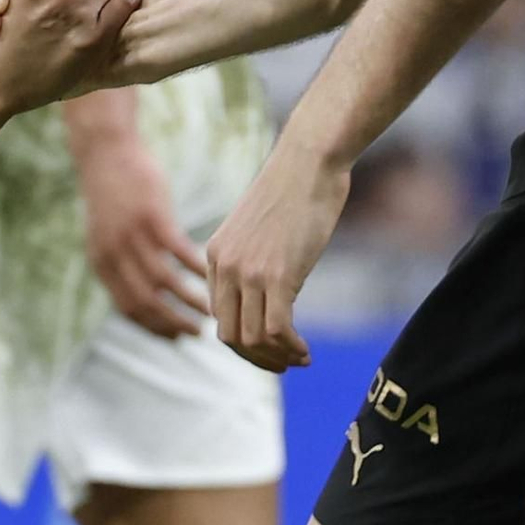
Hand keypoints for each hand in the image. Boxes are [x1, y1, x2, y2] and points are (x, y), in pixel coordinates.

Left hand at [76, 135, 209, 339]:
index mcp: (102, 264)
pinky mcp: (153, 217)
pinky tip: (214, 276)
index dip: (154, 328)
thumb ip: (120, 264)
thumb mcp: (106, 235)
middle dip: (173, 324)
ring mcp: (133, 237)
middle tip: (198, 333)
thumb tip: (139, 290)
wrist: (106, 152)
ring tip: (211, 311)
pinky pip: (179, 253)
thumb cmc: (112, 195)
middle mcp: (114, 256)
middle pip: (146, 303)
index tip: (176, 338)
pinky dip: (198, 270)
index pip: (129, 309)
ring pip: (164, 283)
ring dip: (190, 301)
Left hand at [206, 137, 350, 371]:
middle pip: (229, 335)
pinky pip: (277, 330)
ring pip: (252, 339)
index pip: (219, 315)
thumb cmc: (294, 189)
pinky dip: (291, 348)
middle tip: (284, 363)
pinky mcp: (277, 275)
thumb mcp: (261, 229)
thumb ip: (256, 261)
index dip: (244, 339)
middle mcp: (225, 267)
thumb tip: (273, 296)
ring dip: (277, 357)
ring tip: (300, 358)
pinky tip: (306, 351)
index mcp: (216, 255)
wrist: (308, 160)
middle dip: (256, 358)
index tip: (270, 346)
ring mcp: (249, 272)